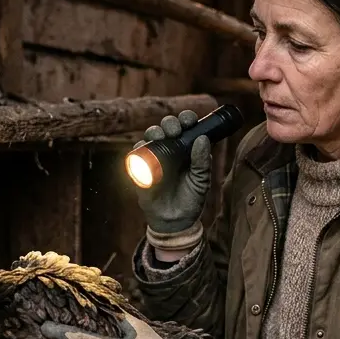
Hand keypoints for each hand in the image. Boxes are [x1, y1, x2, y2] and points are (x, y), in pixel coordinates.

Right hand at [134, 110, 210, 233]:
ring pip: (151, 135)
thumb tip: (202, 138)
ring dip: (154, 131)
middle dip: (170, 123)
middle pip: (167, 126)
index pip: (187, 126)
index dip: (186, 118)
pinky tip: (145, 148)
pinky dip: (139, 147)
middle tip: (174, 130)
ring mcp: (155, 156)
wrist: (175, 220)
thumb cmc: (191, 198)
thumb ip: (202, 161)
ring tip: (160, 137)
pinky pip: (137, 152)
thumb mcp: (201, 180)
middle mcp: (171, 148)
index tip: (189, 120)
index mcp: (188, 148)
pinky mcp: (141, 167)